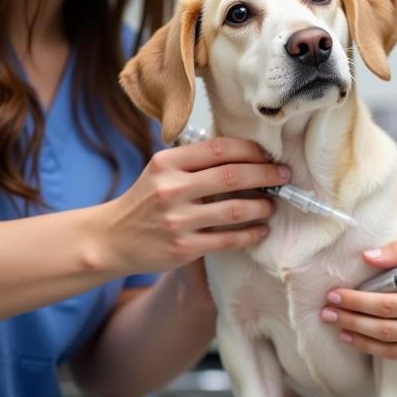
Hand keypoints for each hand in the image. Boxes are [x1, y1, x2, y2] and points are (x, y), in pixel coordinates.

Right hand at [98, 137, 289, 274]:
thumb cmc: (146, 201)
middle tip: (283, 176)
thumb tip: (246, 155)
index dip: (251, 150)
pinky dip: (251, 233)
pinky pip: (229, 239)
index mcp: (167, 163)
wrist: (112, 239)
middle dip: (266, 175)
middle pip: (232, 175)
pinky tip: (261, 229)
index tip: (268, 155)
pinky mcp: (184, 248)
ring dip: (263, 206)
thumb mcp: (161, 171)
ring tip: (272, 205)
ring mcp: (177, 220)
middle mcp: (171, 189)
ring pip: (235, 209)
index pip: (219, 148)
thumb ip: (195, 162)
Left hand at [319, 241, 396, 362]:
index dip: (363, 291)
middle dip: (351, 311)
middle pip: (386, 313)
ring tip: (333, 321)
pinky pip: (395, 353)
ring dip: (355, 329)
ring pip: (387, 335)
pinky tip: (351, 338)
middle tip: (327, 307)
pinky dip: (369, 346)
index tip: (337, 290)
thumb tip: (366, 257)